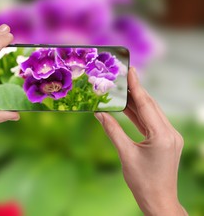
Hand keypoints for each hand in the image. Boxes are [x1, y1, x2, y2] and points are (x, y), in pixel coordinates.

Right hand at [95, 67, 186, 215]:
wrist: (159, 200)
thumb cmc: (142, 181)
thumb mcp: (125, 154)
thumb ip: (112, 130)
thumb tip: (99, 112)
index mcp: (162, 135)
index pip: (146, 105)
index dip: (136, 86)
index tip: (130, 70)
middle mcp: (170, 133)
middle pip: (150, 106)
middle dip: (136, 90)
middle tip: (123, 75)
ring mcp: (169, 136)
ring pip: (151, 113)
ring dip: (136, 101)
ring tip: (121, 88)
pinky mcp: (166, 141)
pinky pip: (151, 122)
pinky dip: (138, 114)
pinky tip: (126, 107)